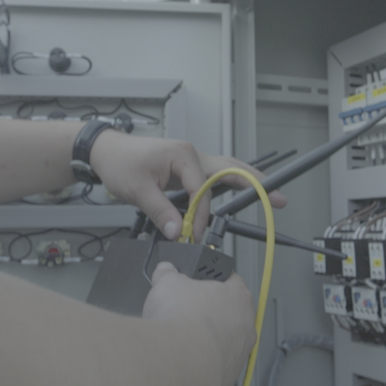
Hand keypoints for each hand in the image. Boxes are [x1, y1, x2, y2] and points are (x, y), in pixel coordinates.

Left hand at [89, 132, 285, 240]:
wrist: (106, 152)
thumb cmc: (120, 162)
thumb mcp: (138, 190)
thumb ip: (161, 212)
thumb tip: (179, 231)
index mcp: (184, 155)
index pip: (203, 191)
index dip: (200, 216)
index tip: (192, 233)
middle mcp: (192, 155)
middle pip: (231, 170)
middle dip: (257, 183)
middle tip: (280, 196)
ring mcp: (191, 160)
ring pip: (225, 171)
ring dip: (245, 181)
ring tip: (269, 192)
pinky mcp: (186, 168)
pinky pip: (212, 178)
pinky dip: (226, 185)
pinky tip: (236, 193)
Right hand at [143, 262, 255, 385]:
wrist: (178, 359)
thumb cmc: (182, 321)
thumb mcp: (167, 283)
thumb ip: (169, 273)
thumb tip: (165, 271)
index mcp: (238, 293)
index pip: (231, 279)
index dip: (212, 279)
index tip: (202, 282)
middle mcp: (246, 322)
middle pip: (230, 310)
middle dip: (210, 309)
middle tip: (189, 309)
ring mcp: (241, 350)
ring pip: (227, 337)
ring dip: (209, 335)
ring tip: (185, 334)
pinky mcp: (230, 372)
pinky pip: (219, 359)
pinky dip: (205, 356)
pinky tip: (187, 353)